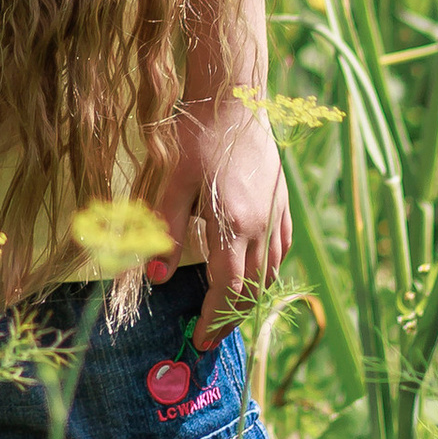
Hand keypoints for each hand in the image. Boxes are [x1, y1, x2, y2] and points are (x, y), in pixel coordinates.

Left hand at [144, 92, 289, 343]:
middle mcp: (260, 227)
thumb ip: (165, 230)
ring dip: (250, 297)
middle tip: (210, 333)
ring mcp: (276, 216)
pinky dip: (268, 271)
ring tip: (228, 309)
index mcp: (232, 224)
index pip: (226, 289)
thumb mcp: (174, 181)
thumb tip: (154, 278)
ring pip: (270, 273)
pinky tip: (254, 273)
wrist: (235, 99)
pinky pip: (281, 250)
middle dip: (230, 316)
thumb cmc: (198, 136)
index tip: (199, 339)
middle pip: (251, 289)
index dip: (213, 318)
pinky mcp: (283, 204)